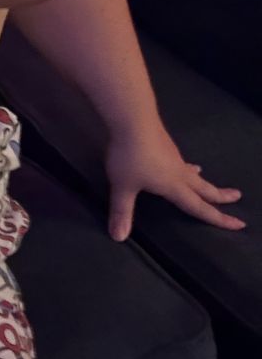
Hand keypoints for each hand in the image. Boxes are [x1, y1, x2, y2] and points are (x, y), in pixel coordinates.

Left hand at [104, 119, 244, 240]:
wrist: (133, 120)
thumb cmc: (129, 156)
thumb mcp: (122, 186)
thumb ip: (121, 211)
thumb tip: (119, 238)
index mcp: (174, 185)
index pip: (199, 207)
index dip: (218, 218)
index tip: (239, 224)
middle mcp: (179, 172)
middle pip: (204, 187)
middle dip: (220, 196)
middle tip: (237, 196)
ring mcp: (173, 156)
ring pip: (192, 173)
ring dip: (202, 180)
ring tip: (205, 180)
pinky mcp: (165, 145)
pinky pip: (180, 162)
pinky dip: (186, 168)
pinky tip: (180, 163)